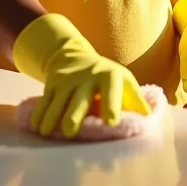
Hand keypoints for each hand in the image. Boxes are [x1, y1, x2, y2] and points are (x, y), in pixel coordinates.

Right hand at [13, 13, 150, 137]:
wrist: (74, 54)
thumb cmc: (106, 77)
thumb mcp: (123, 82)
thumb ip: (136, 100)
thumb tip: (149, 118)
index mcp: (110, 75)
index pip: (111, 88)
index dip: (111, 103)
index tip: (111, 122)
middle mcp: (87, 75)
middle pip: (80, 96)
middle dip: (75, 113)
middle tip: (70, 130)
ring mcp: (68, 79)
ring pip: (59, 98)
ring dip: (52, 115)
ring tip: (47, 131)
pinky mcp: (52, 83)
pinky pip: (45, 99)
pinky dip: (40, 113)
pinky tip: (37, 126)